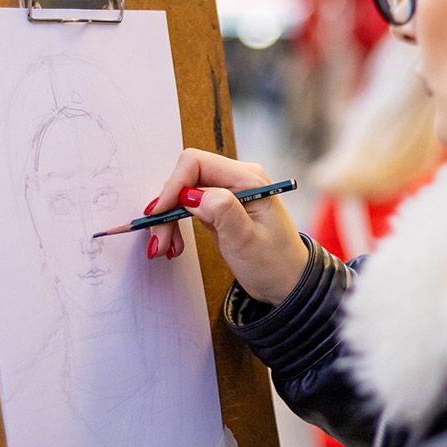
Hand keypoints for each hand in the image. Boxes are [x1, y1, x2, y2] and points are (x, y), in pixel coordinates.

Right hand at [147, 149, 306, 303]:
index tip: (159, 213)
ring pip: (182, 195)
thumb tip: (192, 194)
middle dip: (167, 208)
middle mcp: (236, 179)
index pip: (197, 163)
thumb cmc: (275, 263)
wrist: (287, 282)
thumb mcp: (247, 240)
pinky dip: (176, 226)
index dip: (174, 185)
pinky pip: (187, 208)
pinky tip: (175, 245)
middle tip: (159, 242)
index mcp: (248, 178)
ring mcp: (227, 192)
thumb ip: (222, 212)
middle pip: (186, 178)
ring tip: (166, 249)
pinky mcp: (219, 207)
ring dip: (168, 220)